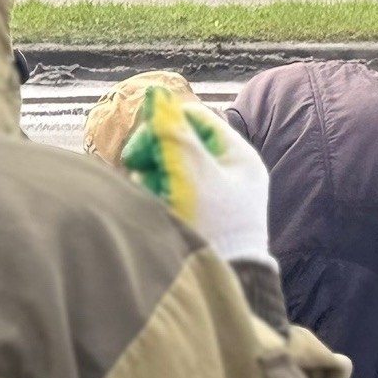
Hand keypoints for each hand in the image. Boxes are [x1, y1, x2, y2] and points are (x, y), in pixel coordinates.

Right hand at [118, 85, 274, 267]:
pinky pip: (172, 193)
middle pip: (181, 142)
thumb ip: (174, 134)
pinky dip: (159, 196)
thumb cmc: (217, 227)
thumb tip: (156, 94)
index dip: (165, 124)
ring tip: (151, 194)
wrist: (228, 283)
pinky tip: (154, 207)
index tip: (144, 144)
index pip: (196, 118)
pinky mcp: (203, 217)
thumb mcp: (193, 174)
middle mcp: (231, 172)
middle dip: (155, 153)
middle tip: (138, 168)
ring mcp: (218, 196)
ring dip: (153, 176)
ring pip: (172, 168)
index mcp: (240, 156)